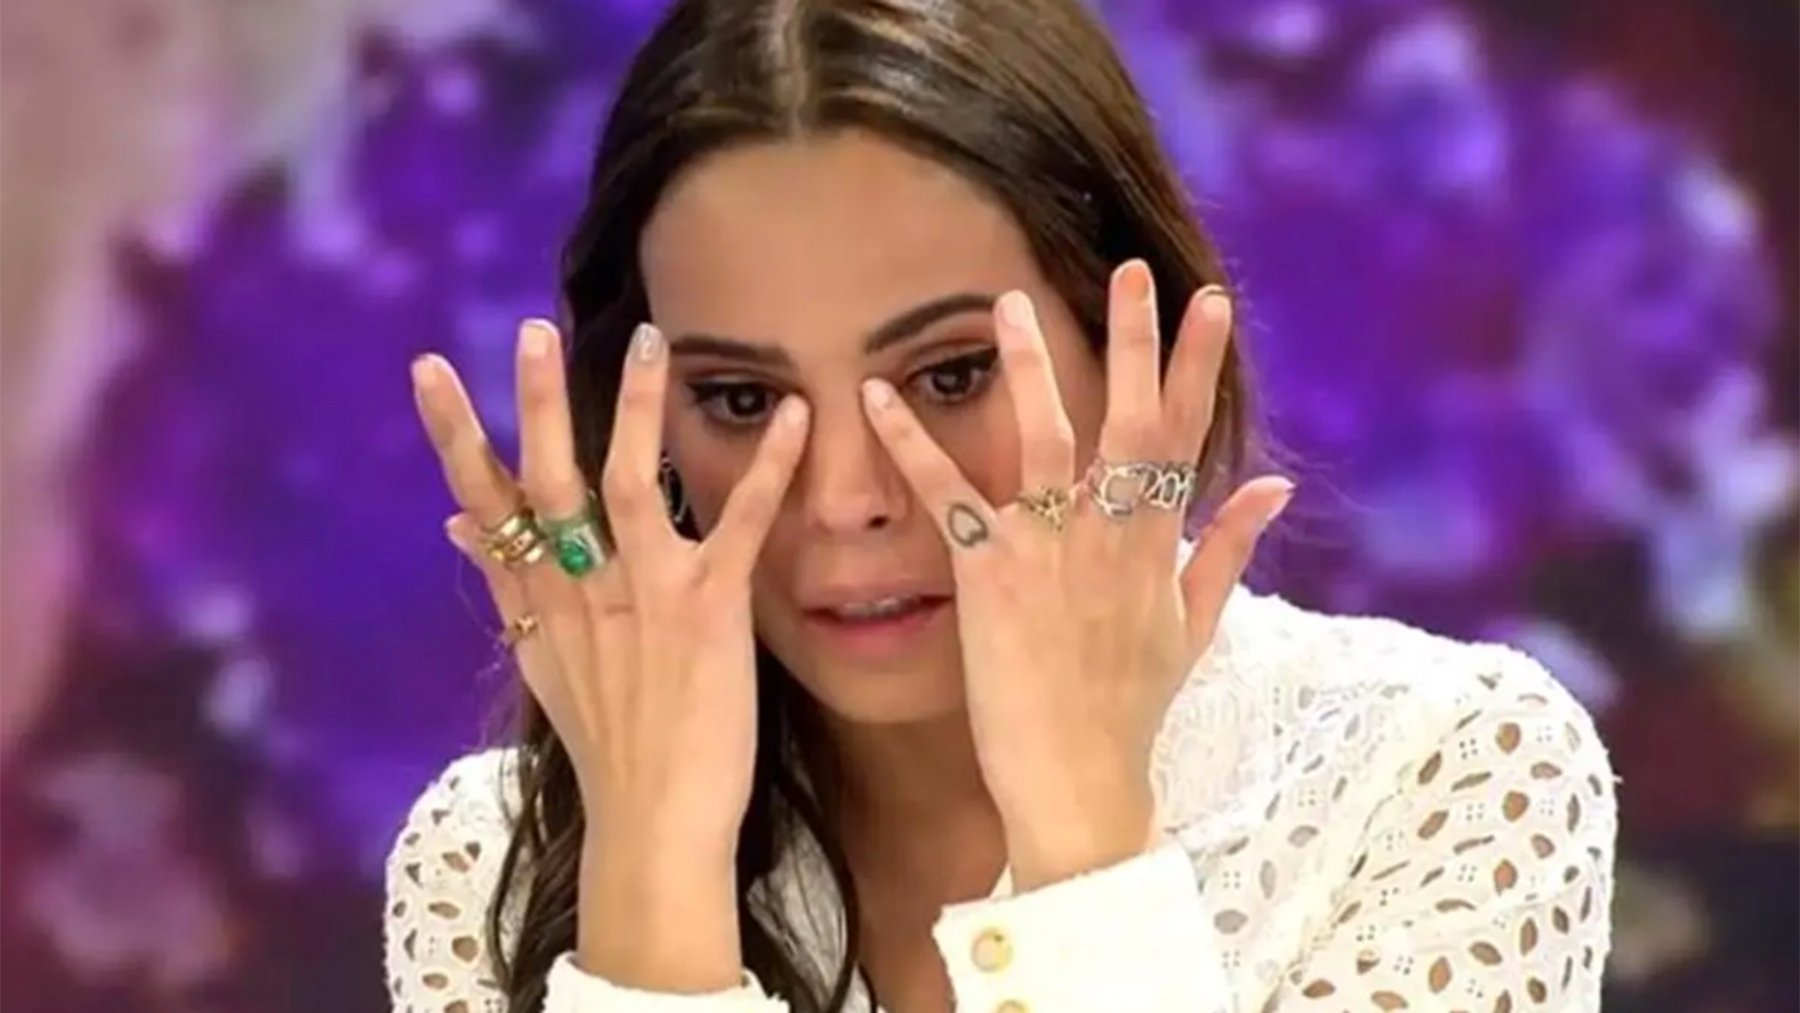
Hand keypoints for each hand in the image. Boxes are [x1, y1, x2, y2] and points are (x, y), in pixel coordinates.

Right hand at [412, 319, 808, 987]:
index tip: (428, 368)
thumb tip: (457, 526)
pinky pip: (739, 528)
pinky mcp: (712, 611)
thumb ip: (505, 582)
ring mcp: (647, 596)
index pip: (484, 501)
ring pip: (633, 487)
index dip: (454, 434)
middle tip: (532, 332)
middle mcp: (583, 588)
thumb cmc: (606, 740)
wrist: (652, 823)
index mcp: (541, 595)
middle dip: (537, 405)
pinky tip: (798, 417)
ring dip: (638, 413)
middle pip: (548, 483)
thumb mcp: (540, 658)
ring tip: (651, 342)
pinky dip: (768, 470)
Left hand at [859, 262, 1292, 889]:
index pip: (1185, 435)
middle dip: (1134, 341)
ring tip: (1005, 302)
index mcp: (1156, 541)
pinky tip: (876, 396)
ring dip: (1027, 366)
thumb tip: (1273, 487)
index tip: (1208, 300)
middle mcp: (1110, 534)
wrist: (1080, 779)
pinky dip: (910, 443)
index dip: (1196, 363)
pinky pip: (947, 493)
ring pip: (1043, 438)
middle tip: (1133, 270)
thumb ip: (1230, 548)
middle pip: (1129, 420)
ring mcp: (1051, 550)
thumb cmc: (1132, 707)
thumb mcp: (1195, 625)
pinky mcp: (990, 573)